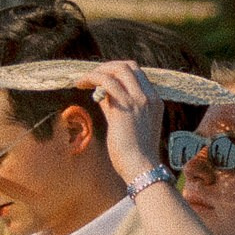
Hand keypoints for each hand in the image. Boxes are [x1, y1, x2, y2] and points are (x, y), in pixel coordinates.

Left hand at [88, 60, 165, 183]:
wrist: (140, 167)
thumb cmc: (133, 154)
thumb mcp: (125, 125)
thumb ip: (115, 107)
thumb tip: (100, 94)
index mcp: (154, 101)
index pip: (136, 74)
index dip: (116, 72)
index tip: (101, 79)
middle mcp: (148, 97)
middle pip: (128, 66)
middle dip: (107, 67)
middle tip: (91, 76)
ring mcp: (138, 100)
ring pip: (118, 70)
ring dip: (97, 72)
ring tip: (83, 80)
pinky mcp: (125, 106)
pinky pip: (107, 82)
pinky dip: (92, 78)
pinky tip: (81, 84)